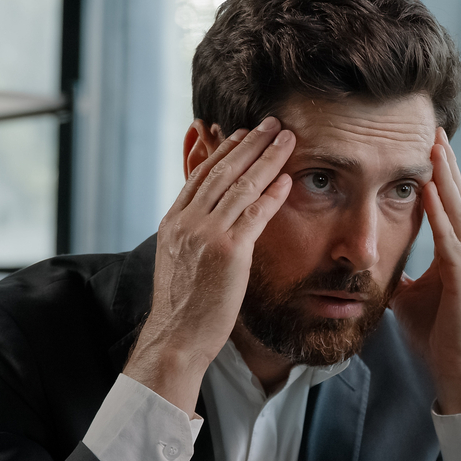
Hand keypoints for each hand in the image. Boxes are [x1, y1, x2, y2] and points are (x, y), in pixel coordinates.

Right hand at [123, 118, 294, 414]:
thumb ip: (192, 236)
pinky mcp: (228, 252)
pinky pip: (254, 214)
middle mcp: (187, 223)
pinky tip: (287, 178)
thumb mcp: (179, 262)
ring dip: (266, 159)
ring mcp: (207, 235)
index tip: (240, 134)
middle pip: (222, 172)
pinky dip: (272, 193)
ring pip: (240, 186)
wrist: (177, 337)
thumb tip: (207, 223)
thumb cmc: (183, 308)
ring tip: (285, 139)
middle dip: (249, 144)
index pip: (200, 176)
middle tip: (270, 123)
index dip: (222, 152)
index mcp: (173, 223)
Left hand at [390, 128, 460, 414]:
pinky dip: (440, 214)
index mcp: (456, 254)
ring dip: (446, 178)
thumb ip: (402, 275)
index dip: (438, 175)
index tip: (426, 146)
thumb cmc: (437, 336)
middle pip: (456, 198)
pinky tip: (431, 191)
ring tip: (435, 148)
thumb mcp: (410, 297)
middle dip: (445, 164)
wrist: (457, 371)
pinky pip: (450, 240)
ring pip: (457, 211)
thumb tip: (376, 263)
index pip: (448, 205)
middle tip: (434, 130)